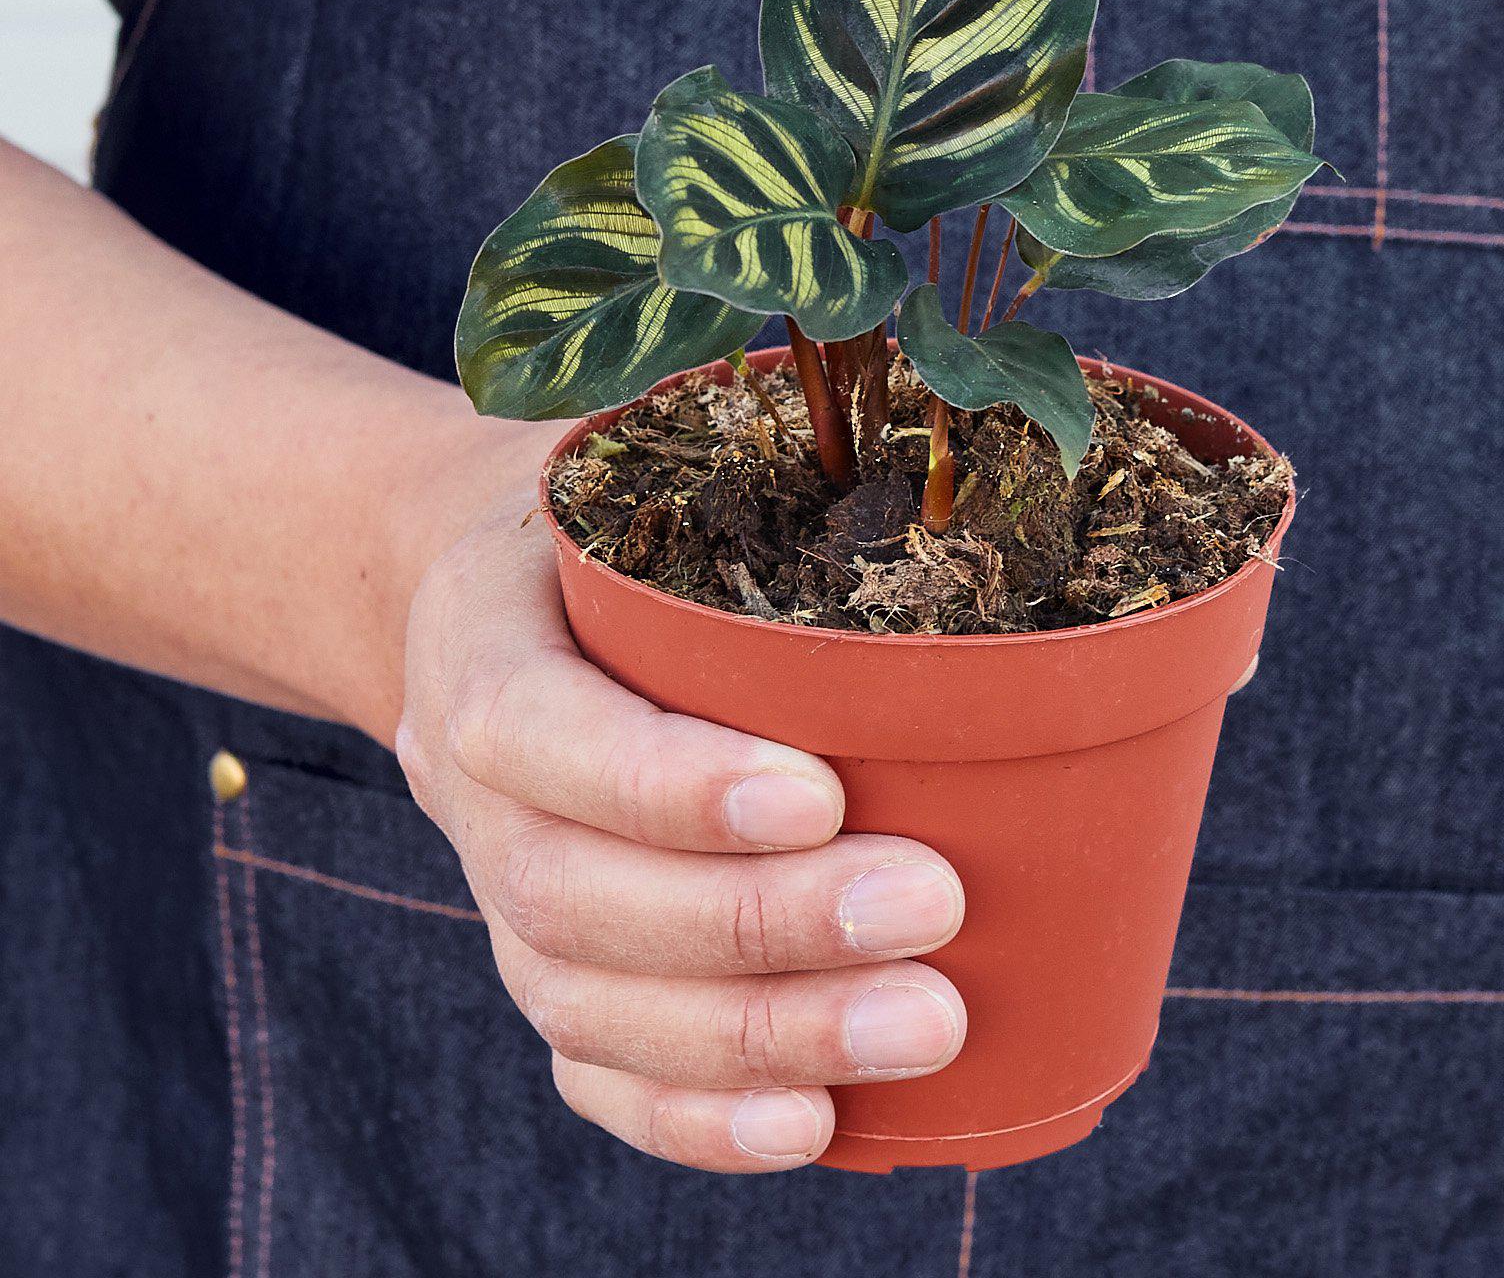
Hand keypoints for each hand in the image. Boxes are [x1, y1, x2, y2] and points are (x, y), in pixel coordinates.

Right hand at [397, 483, 967, 1172]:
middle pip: (572, 891)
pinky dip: (694, 1115)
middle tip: (930, 907)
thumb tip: (973, 457)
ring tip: (922, 1024)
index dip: (664, 780)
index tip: (822, 790)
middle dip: (754, 922)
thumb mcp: (641, 442)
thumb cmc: (603, 509)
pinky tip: (812, 1123)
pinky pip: (591, 1066)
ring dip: (756, 1034)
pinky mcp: (544, 959)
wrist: (477, 588)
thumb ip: (756, 452)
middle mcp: (468, 780)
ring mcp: (497, 885)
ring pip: (589, 998)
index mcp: (478, 633)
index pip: (534, 727)